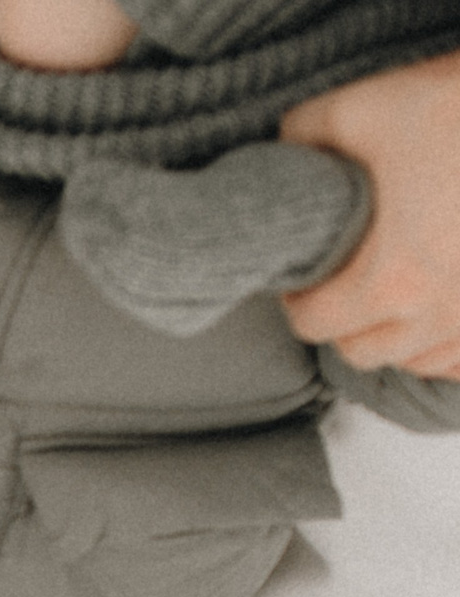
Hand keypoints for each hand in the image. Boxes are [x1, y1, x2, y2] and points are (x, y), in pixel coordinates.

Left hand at [280, 49, 459, 378]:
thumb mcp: (369, 105)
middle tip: (343, 282)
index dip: (298, 298)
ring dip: (399, 336)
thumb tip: (286, 155)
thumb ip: (309, 134)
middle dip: (344, 320)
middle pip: (363, 349)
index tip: (303, 275)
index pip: (315, 322)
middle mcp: (442, 313)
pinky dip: (449, 341)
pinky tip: (442, 307)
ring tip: (393, 294)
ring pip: (421, 359)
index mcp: (393, 279)